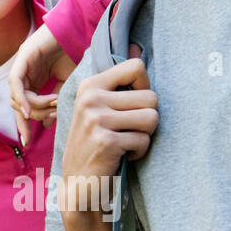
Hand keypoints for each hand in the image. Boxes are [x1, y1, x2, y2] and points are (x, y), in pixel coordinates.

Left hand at [9, 25, 77, 146]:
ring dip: (34, 107)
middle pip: (20, 106)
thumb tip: (47, 124)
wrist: (77, 30)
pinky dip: (21, 98)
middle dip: (36, 116)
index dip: (23, 126)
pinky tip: (29, 110)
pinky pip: (15, 83)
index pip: (23, 108)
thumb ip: (55, 102)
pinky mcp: (23, 57)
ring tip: (53, 102)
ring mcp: (21, 67)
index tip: (27, 142)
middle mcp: (23, 76)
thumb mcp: (67, 84)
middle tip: (54, 113)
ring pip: (17, 98)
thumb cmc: (74, 54)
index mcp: (33, 82)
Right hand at [59, 49, 157, 225]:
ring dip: (144, 136)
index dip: (145, 87)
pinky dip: (138, 152)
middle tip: (129, 131)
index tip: (133, 105)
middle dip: (148, 118)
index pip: (136, 66)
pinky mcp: (106, 142)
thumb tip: (138, 46)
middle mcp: (91, 98)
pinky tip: (121, 156)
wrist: (79, 185)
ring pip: (152, 118)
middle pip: (151, 96)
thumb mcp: (97, 108)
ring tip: (126, 142)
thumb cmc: (94, 144)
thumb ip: (117, 82)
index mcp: (90, 86)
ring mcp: (97, 120)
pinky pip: (144, 140)